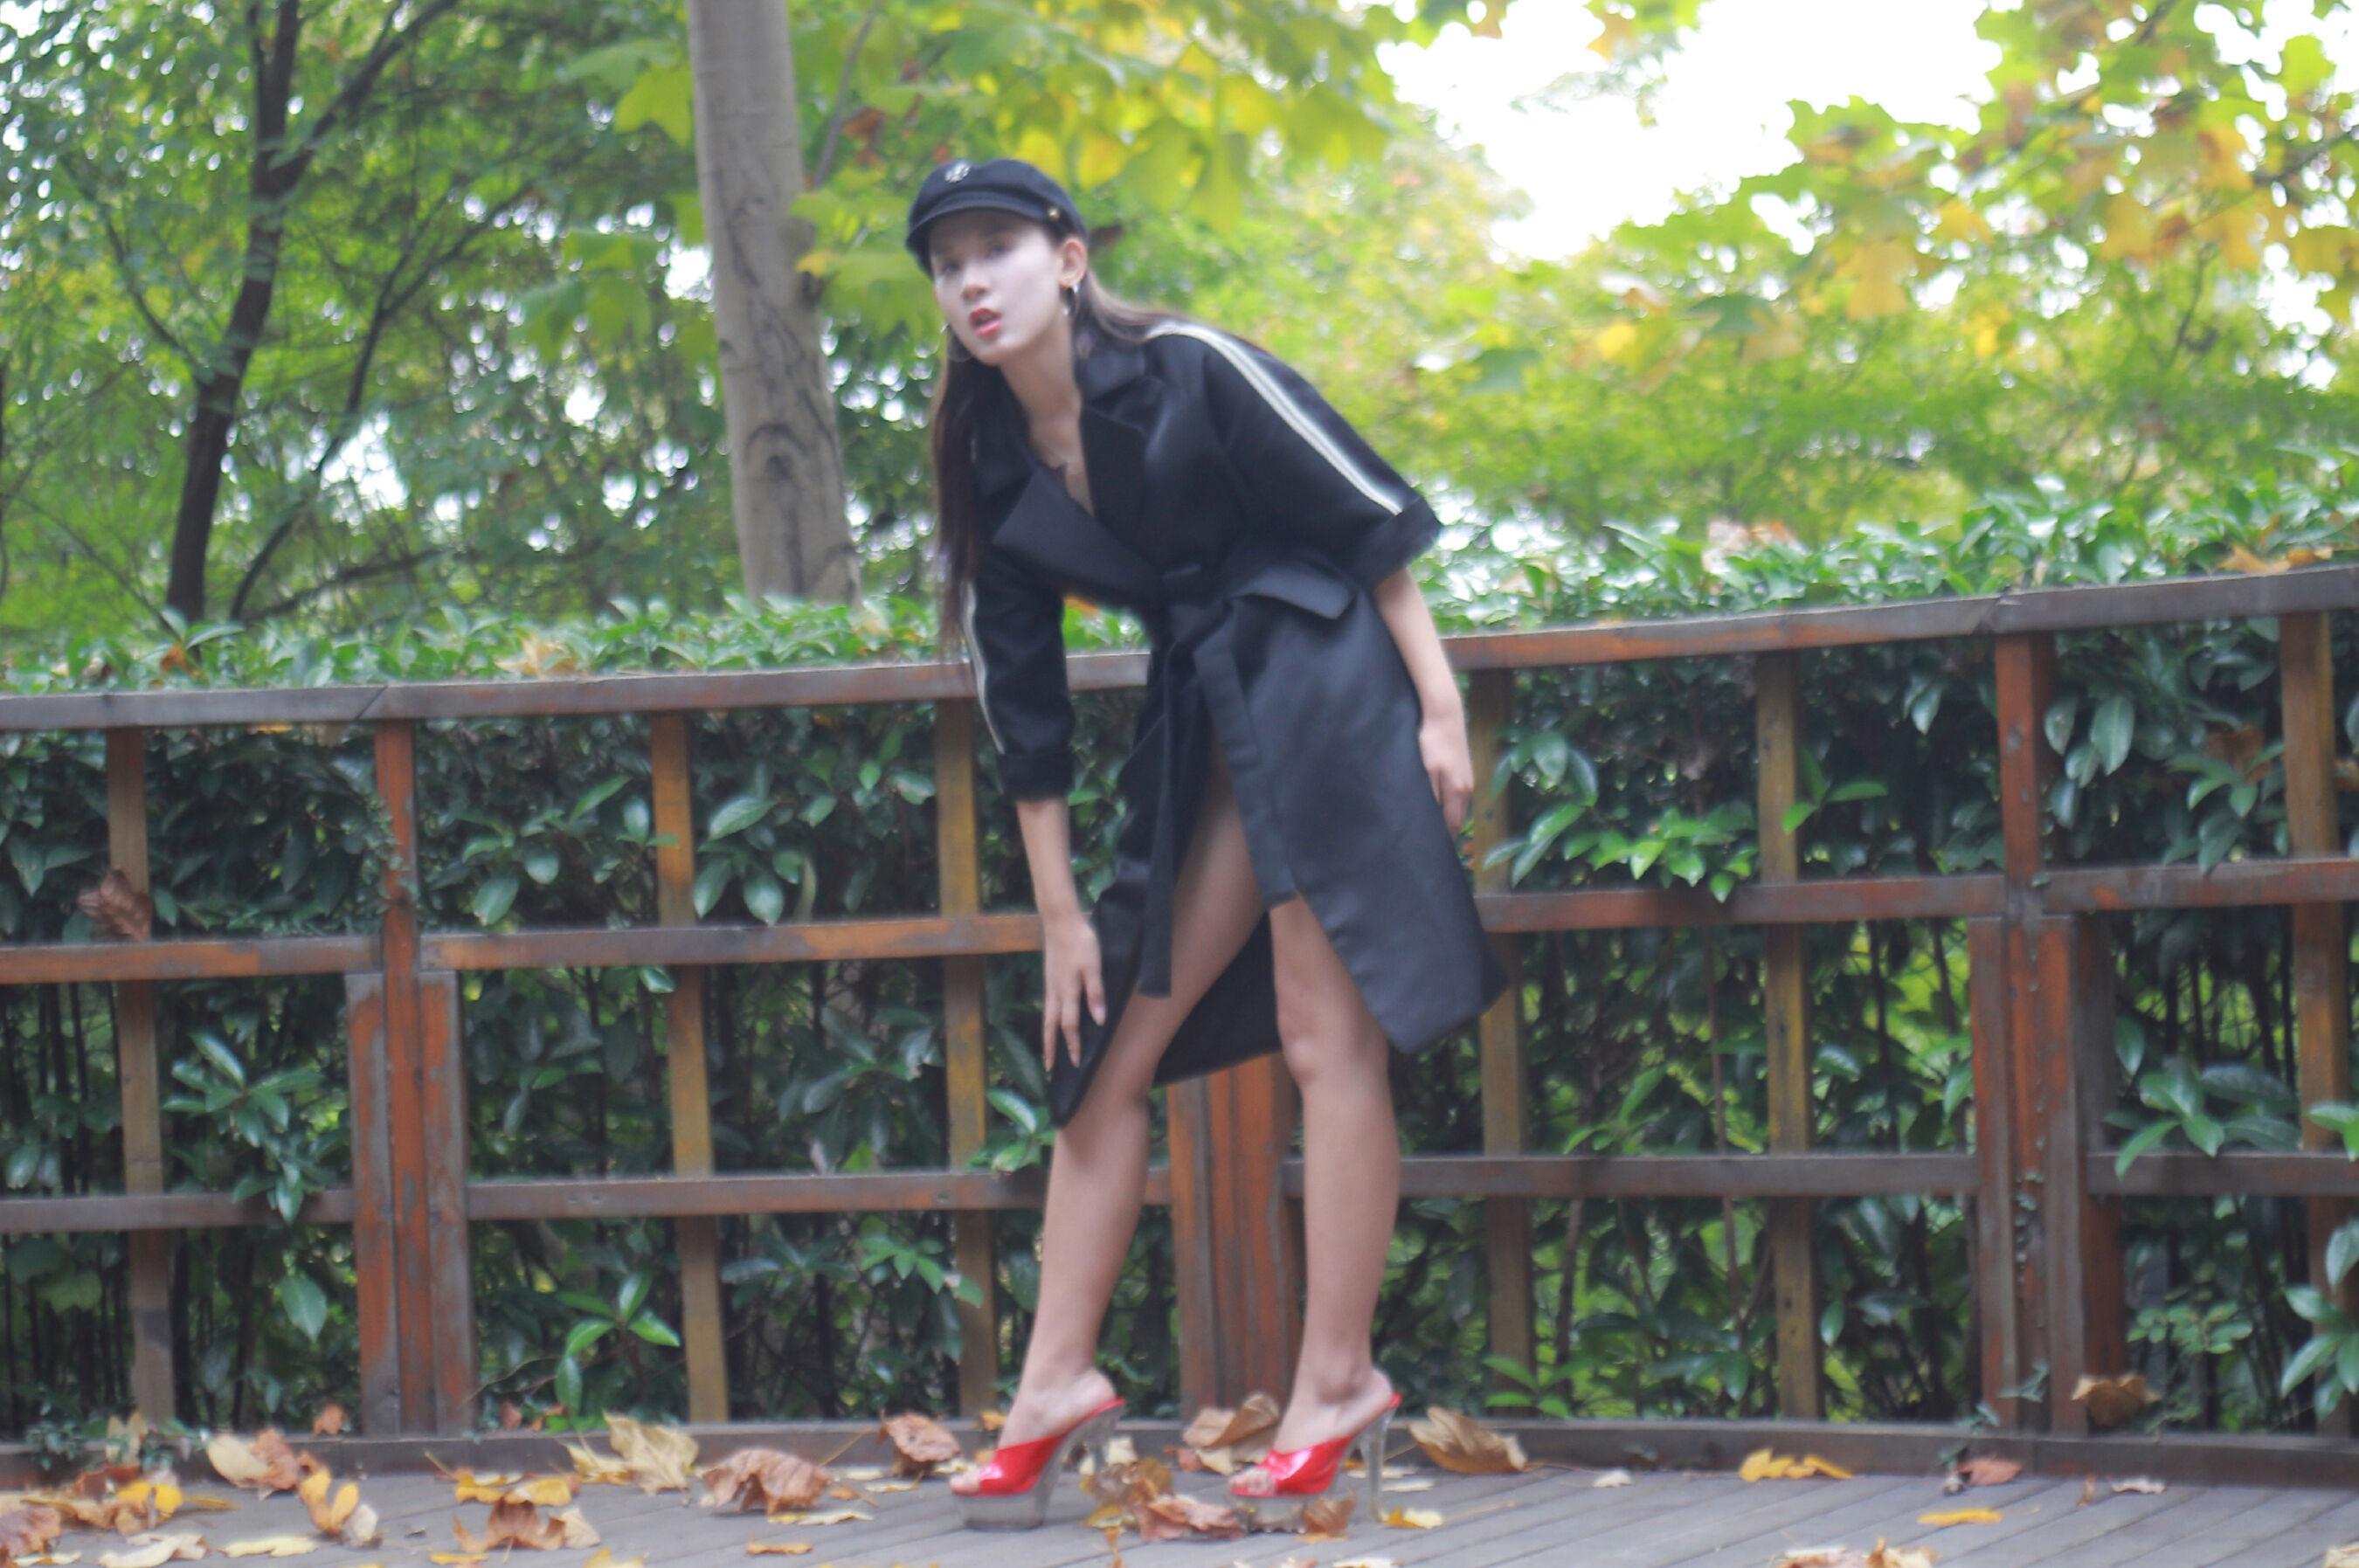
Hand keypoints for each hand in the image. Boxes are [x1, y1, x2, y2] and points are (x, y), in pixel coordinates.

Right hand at [1040, 909, 1105, 1072]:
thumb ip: (1096, 993)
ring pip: (1047, 1016)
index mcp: (1068, 991)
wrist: (1060, 921)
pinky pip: (1048, 1005)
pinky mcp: (1049, 977)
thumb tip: (1098, 1021)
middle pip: (1051, 1026)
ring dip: (1047, 1036)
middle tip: (1049, 1069)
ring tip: (1048, 1051)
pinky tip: (1051, 1021)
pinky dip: (1048, 1020)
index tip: (1077, 1063)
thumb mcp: (1093, 966)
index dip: (1073, 1045)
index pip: (1069, 1025)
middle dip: (1051, 1048)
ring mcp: (1050, 985)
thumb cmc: (1081, 941)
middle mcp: (1055, 992)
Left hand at [1419, 699, 1474, 835]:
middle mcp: (1467, 788)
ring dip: (1446, 815)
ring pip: (1457, 806)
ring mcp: (1468, 779)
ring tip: (1429, 823)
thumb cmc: (1433, 741)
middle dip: (1444, 829)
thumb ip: (1430, 795)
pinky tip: (1437, 802)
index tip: (1430, 847)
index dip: (1443, 838)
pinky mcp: (1464, 770)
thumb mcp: (1426, 770)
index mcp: (1458, 791)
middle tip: (1427, 838)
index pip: (1452, 824)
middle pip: (1456, 817)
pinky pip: (1457, 795)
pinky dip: (1448, 803)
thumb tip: (1429, 819)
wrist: (1445, 715)